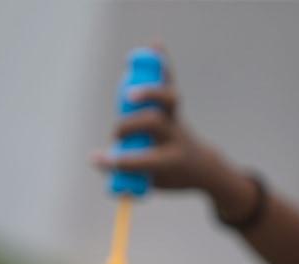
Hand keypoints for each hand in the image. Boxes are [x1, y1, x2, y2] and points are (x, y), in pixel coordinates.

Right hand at [91, 47, 227, 191]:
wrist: (202, 164)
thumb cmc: (169, 176)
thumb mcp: (152, 183)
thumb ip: (124, 173)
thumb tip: (95, 159)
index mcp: (170, 161)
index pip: (143, 159)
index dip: (119, 161)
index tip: (96, 159)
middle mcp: (176, 137)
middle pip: (154, 122)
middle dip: (128, 125)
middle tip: (115, 135)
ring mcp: (176, 118)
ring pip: (167, 100)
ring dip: (148, 91)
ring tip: (128, 94)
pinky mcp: (174, 105)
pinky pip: (169, 81)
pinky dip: (161, 64)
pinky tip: (155, 45)